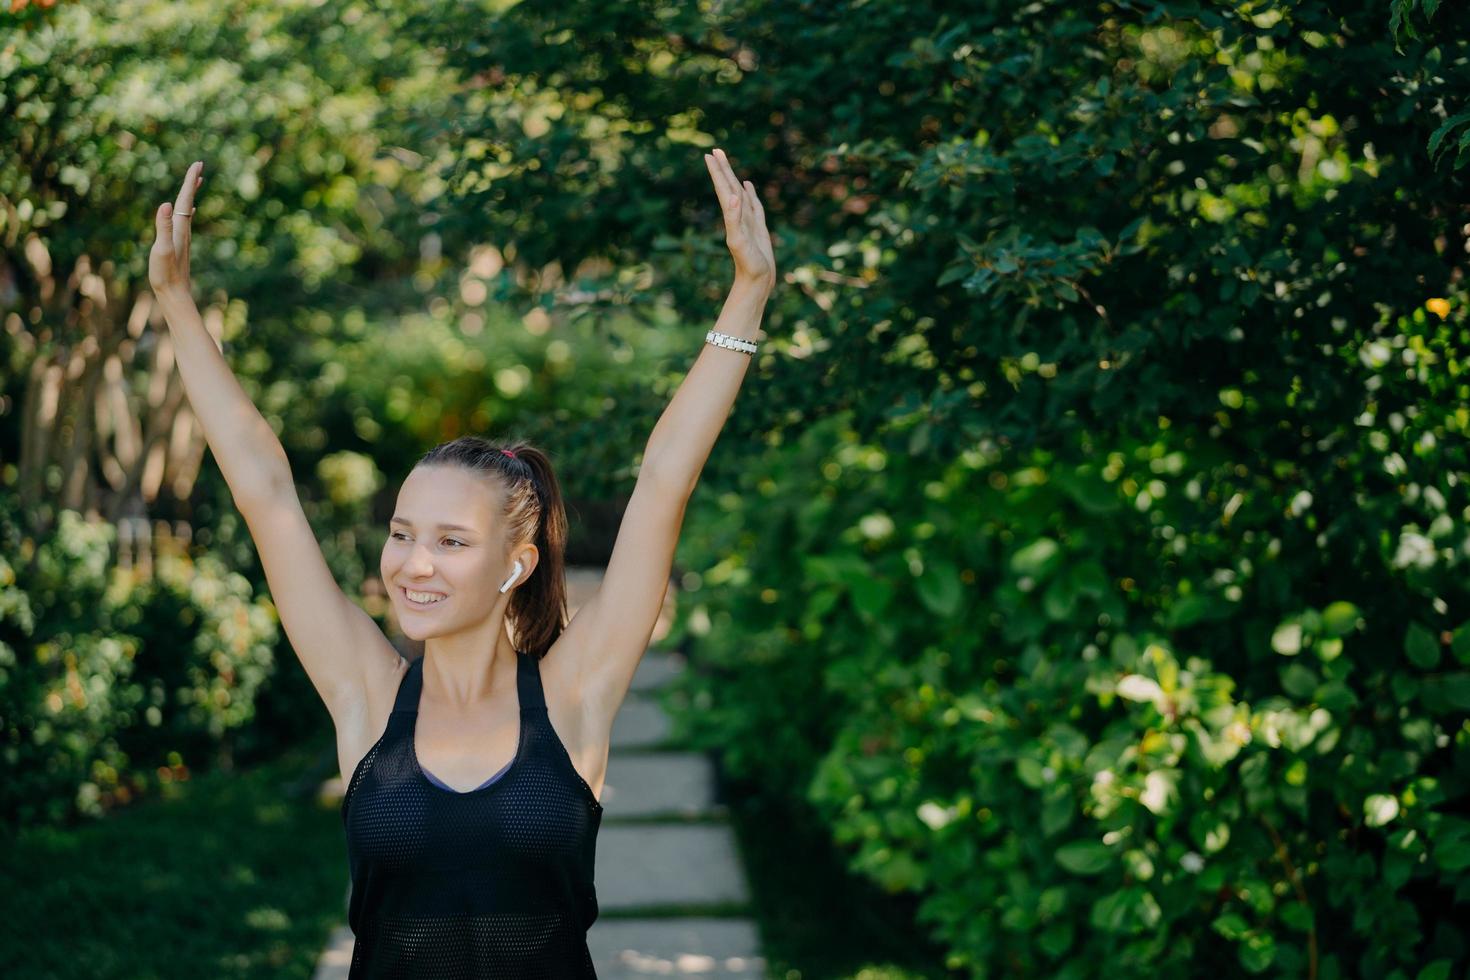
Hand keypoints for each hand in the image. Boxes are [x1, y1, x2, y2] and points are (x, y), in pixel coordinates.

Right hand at [149, 161, 204, 299]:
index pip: (185, 199)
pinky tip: (188, 212)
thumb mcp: (161, 249)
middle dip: (192, 183)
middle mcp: (184, 231)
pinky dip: (186, 210)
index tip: (198, 164)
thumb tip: (165, 204)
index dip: (190, 181)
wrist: (175, 295)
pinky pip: (184, 221)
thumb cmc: (166, 274)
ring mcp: (182, 238)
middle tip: (199, 166)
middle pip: (188, 201)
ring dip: (190, 195)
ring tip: (196, 182)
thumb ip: (163, 226)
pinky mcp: (179, 245)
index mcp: (180, 228)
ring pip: (187, 210)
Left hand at [704, 148, 774, 289]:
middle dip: (723, 169)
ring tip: (728, 163)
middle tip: (716, 150)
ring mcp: (748, 221)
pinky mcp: (758, 228)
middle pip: (729, 187)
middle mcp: (738, 216)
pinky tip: (747, 185)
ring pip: (741, 193)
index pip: (723, 188)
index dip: (716, 172)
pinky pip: (754, 205)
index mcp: (732, 216)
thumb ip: (734, 218)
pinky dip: (751, 193)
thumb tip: (733, 195)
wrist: (757, 281)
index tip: (709, 154)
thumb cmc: (748, 264)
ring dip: (734, 178)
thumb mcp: (739, 241)